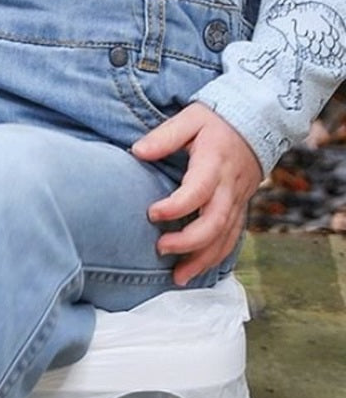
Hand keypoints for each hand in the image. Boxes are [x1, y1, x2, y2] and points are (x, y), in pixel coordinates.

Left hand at [131, 102, 263, 286]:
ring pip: (225, 237)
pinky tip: (195, 271)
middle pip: (215, 222)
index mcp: (214, 163)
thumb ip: (165, 136)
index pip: (198, 191)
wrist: (258, 121)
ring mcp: (237, 200)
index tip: (151, 213)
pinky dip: (215, 257)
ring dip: (202, 260)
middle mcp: (229, 186)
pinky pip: (232, 238)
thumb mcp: (190, 119)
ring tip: (177, 278)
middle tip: (160, 248)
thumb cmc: (217, 121)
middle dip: (188, 242)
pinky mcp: (239, 208)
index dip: (176, 206)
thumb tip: (138, 151)